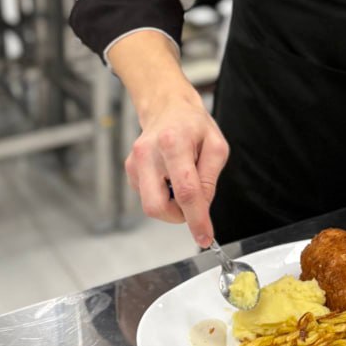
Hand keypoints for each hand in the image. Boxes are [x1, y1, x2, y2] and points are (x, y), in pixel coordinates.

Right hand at [124, 80, 229, 247]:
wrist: (167, 107)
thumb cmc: (193, 125)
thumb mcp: (216, 147)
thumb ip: (209, 179)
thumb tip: (201, 208)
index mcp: (173, 143)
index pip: (185, 192)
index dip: (196, 219)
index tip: (205, 237)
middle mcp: (148, 153)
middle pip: (157, 206)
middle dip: (178, 215)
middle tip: (193, 204)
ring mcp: (135, 162)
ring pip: (151, 205)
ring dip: (171, 204)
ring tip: (182, 180)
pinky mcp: (129, 169)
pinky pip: (147, 196)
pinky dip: (163, 195)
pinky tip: (169, 176)